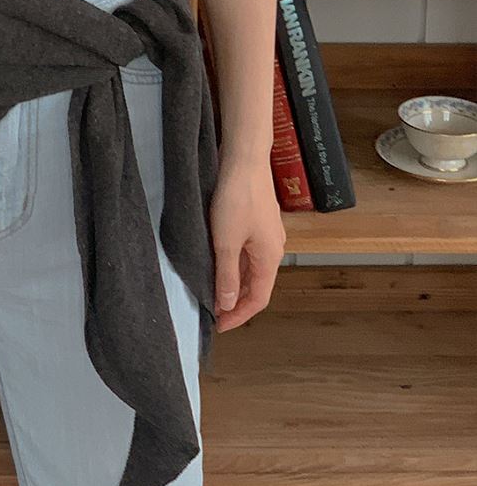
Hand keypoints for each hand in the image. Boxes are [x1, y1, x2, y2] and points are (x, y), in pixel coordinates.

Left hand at [209, 155, 285, 332]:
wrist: (244, 159)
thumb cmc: (237, 198)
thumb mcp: (226, 241)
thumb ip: (228, 275)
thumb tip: (228, 304)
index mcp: (270, 258)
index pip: (258, 299)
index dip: (239, 315)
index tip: (219, 326)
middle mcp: (273, 248)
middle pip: (257, 285)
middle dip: (237, 302)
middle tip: (214, 312)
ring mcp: (267, 233)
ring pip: (252, 268)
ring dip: (235, 283)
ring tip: (213, 290)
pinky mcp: (257, 220)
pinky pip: (248, 252)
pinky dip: (234, 264)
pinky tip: (218, 262)